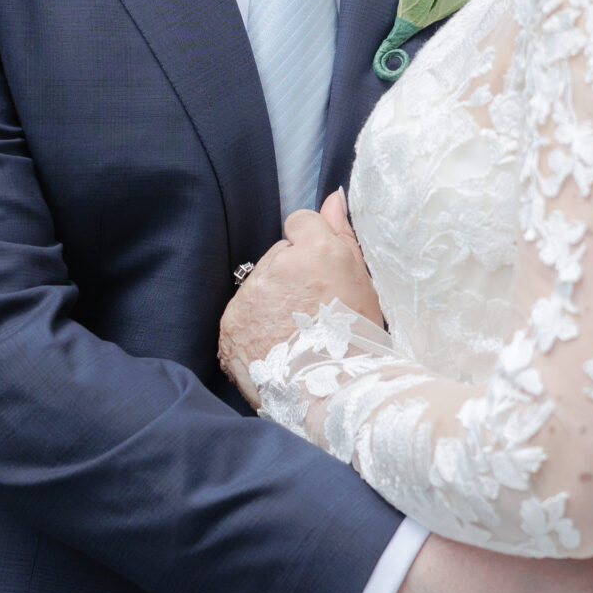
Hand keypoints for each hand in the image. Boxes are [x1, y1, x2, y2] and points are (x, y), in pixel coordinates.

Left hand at [217, 191, 383, 406]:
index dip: (311, 248)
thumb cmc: (356, 339)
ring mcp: (249, 297)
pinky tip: (278, 347)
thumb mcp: (361, 281)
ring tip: (296, 334)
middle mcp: (276, 267)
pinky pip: (241, 314)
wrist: (333, 395)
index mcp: (315, 251)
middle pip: (278, 255)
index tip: (320, 276)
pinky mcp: (231, 325)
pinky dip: (254, 327)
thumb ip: (341, 233)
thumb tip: (332, 197)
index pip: (300, 222)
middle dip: (290, 276)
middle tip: (311, 312)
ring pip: (258, 285)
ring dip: (271, 302)